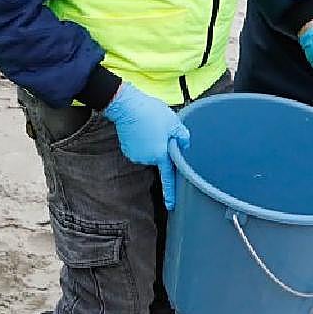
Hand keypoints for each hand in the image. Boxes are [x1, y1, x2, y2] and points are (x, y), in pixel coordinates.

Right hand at [103, 82, 190, 209]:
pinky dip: (142, 141)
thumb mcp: (174, 122)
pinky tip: (142, 129)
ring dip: (152, 144)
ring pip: (149, 153)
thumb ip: (182, 136)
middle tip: (163, 131)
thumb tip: (185, 144)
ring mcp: (136, 155)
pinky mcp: (128, 149)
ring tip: (151, 127)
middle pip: (159, 159)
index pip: (168, 178)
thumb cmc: (151, 113)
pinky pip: (139, 149)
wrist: (127, 106)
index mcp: (161, 155)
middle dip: (162, 149)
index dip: (170, 193)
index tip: (171, 206)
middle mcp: (147, 158)